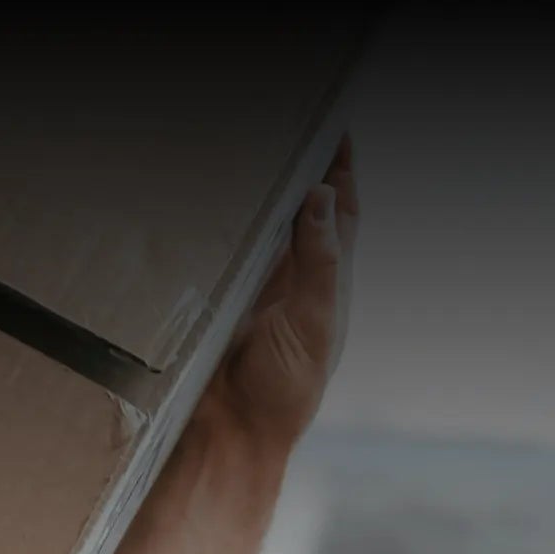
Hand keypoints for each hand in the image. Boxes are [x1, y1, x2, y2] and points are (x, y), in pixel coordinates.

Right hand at [198, 136, 357, 452]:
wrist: (230, 438)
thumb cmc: (280, 395)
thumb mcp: (312, 326)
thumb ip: (320, 263)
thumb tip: (324, 195)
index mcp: (325, 285)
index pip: (341, 213)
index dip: (342, 168)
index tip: (338, 121)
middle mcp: (292, 279)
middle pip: (302, 207)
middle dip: (301, 164)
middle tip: (289, 115)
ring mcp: (254, 286)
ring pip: (263, 221)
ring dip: (261, 185)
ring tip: (252, 139)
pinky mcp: (220, 296)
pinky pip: (226, 244)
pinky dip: (224, 215)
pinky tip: (212, 190)